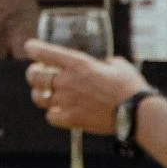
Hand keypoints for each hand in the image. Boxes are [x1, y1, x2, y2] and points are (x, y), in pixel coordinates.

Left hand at [23, 38, 150, 133]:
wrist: (136, 112)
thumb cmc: (130, 86)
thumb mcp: (118, 65)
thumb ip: (107, 63)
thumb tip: (107, 63)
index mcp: (78, 64)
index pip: (45, 52)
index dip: (33, 49)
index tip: (30, 48)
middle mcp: (68, 81)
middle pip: (34, 76)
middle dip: (32, 74)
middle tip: (36, 73)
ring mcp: (67, 101)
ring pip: (39, 97)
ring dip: (39, 94)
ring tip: (44, 93)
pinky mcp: (72, 119)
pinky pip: (50, 117)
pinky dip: (52, 114)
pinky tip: (58, 112)